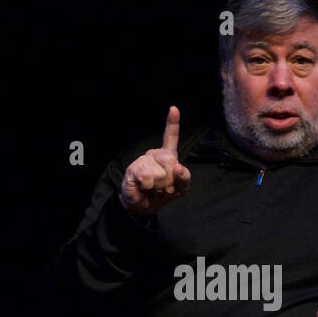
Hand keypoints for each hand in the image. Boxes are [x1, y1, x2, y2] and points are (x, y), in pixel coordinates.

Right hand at [119, 105, 190, 220]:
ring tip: (153, 187)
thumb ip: (184, 178)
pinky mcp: (133, 169)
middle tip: (164, 187)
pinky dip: (149, 186)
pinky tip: (144, 187)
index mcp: (167, 156)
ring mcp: (143, 160)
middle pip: (171, 162)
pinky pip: (148, 177)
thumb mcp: (180, 189)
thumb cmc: (161, 195)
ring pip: (160, 172)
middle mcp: (154, 155)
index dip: (172, 123)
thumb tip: (179, 167)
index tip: (173, 109)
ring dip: (159, 186)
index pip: (171, 137)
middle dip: (171, 181)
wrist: (143, 207)